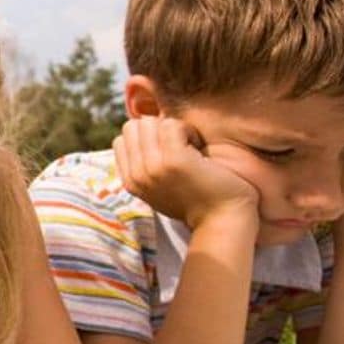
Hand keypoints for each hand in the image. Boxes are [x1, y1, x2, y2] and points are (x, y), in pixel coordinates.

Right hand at [113, 116, 259, 231]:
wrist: (221, 221)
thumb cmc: (197, 201)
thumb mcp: (160, 188)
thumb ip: (145, 168)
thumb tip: (140, 135)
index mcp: (131, 182)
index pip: (122, 139)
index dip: (146, 138)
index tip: (166, 152)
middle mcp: (137, 175)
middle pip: (133, 127)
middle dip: (156, 129)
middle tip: (179, 147)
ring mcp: (153, 167)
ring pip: (149, 123)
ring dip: (173, 129)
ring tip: (190, 149)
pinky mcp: (174, 160)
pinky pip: (171, 125)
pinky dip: (188, 130)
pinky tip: (199, 150)